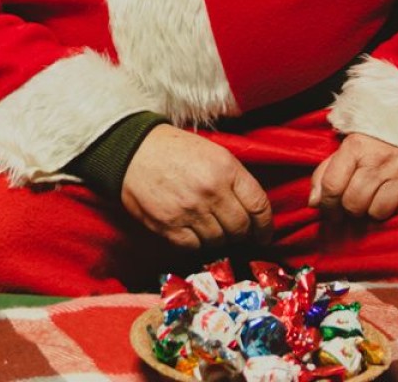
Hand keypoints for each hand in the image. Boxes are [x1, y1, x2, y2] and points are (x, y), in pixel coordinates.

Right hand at [120, 125, 273, 249]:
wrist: (132, 150)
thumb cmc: (175, 150)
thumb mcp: (213, 153)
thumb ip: (235, 180)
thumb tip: (252, 213)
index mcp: (226, 169)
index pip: (259, 206)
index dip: (265, 226)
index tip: (263, 234)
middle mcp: (211, 191)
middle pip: (240, 228)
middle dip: (241, 234)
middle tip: (234, 232)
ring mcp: (190, 210)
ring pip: (219, 241)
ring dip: (218, 239)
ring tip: (209, 228)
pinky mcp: (169, 225)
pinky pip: (194, 247)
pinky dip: (197, 244)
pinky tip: (193, 232)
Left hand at [308, 132, 397, 220]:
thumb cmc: (386, 136)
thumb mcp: (354, 142)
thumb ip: (329, 169)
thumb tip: (314, 202)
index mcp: (358, 145)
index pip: (332, 185)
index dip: (326, 204)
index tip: (327, 210)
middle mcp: (381, 159)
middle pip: (353, 204)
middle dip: (349, 209)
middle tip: (353, 205)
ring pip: (376, 213)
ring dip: (372, 211)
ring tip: (375, 199)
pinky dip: (396, 210)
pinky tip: (396, 197)